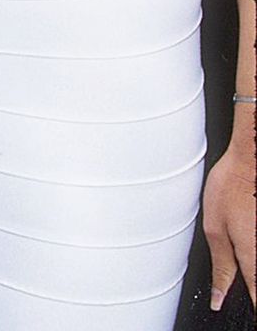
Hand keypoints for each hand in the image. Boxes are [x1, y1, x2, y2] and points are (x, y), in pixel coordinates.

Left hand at [204, 132, 255, 310]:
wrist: (253, 158)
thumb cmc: (232, 186)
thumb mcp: (215, 229)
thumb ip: (222, 267)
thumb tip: (219, 295)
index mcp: (254, 261)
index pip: (256, 300)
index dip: (251, 307)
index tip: (247, 310)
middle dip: (251, 280)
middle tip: (239, 255)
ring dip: (253, 262)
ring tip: (244, 229)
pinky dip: (255, 243)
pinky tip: (249, 226)